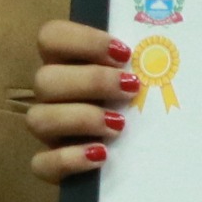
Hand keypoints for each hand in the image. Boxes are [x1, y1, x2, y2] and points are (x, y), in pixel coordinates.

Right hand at [23, 17, 131, 182]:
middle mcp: (51, 94)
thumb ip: (142, 59)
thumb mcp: (141, 77)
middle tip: (130, 88)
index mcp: (65, 63)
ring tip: (118, 125)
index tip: (123, 54)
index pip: (50, 36)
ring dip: (81, 119)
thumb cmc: (140, 105)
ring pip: (37, 119)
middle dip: (91, 81)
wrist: (146, 158)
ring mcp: (48, 131)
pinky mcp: (50, 165)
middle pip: (44, 79)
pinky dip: (69, 160)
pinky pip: (41, 163)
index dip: (83, 41)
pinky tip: (101, 155)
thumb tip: (163, 43)